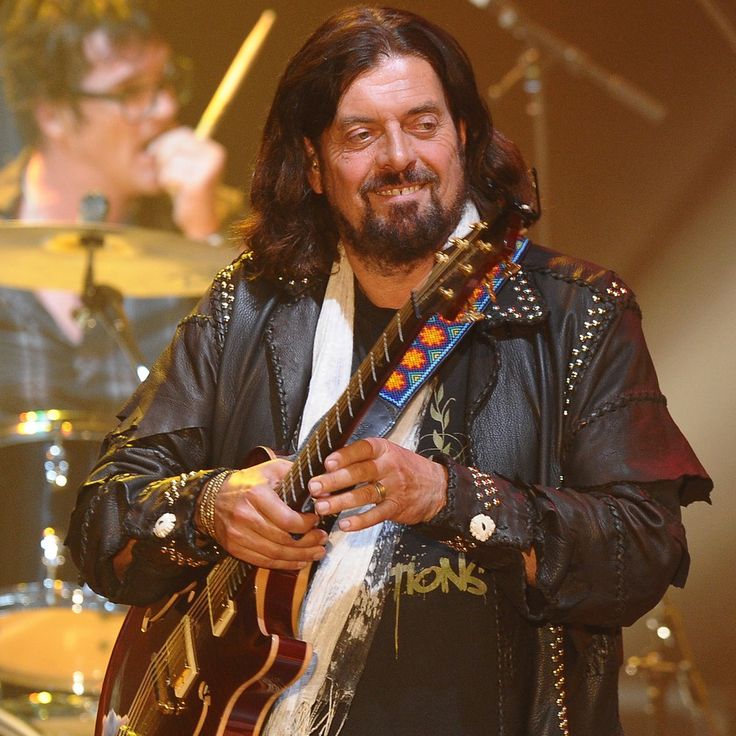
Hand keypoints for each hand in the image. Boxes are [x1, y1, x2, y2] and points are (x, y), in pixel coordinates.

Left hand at [147, 126, 225, 238]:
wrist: (200, 223)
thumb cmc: (189, 192)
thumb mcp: (187, 164)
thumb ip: (179, 145)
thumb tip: (164, 108)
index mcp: (215, 150)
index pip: (182, 133)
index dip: (167, 145)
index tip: (166, 161)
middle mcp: (214, 157)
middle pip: (173, 143)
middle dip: (164, 159)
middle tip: (173, 176)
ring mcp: (207, 170)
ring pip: (168, 160)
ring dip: (166, 174)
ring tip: (178, 186)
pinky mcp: (197, 183)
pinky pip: (168, 174)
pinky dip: (168, 184)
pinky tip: (179, 193)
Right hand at [210, 459, 327, 569]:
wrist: (212, 498)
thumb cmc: (248, 482)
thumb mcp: (271, 469)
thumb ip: (296, 477)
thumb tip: (321, 492)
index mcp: (256, 495)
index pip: (287, 520)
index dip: (306, 525)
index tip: (317, 520)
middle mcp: (245, 517)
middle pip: (283, 540)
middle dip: (308, 542)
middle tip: (322, 539)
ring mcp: (238, 535)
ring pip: (275, 554)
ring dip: (300, 556)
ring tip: (317, 552)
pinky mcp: (235, 548)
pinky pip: (264, 562)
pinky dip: (284, 564)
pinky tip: (299, 561)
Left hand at [307, 438, 447, 531]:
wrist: (437, 486)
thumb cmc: (403, 468)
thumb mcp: (387, 454)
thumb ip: (361, 458)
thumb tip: (326, 466)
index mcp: (384, 449)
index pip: (363, 449)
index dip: (345, 456)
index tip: (327, 463)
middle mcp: (389, 466)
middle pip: (360, 473)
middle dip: (334, 481)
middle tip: (315, 487)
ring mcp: (394, 488)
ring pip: (364, 495)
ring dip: (341, 502)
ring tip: (321, 507)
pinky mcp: (397, 508)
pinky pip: (376, 515)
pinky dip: (360, 521)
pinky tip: (344, 524)